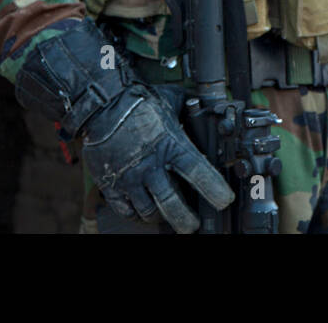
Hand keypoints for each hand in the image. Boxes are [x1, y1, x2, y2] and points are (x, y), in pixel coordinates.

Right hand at [80, 82, 233, 232]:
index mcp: (171, 145)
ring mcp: (129, 178)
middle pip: (172, 204)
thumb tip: (210, 107)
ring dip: (160, 217)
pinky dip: (136, 214)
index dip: (214, 190)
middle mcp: (150, 166)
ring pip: (148, 211)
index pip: (198, 172)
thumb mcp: (173, 102)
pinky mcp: (111, 185)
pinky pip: (126, 211)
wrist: (103, 104)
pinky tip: (143, 210)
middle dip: (186, 220)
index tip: (224, 201)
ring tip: (166, 216)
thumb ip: (191, 110)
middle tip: (192, 225)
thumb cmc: (140, 102)